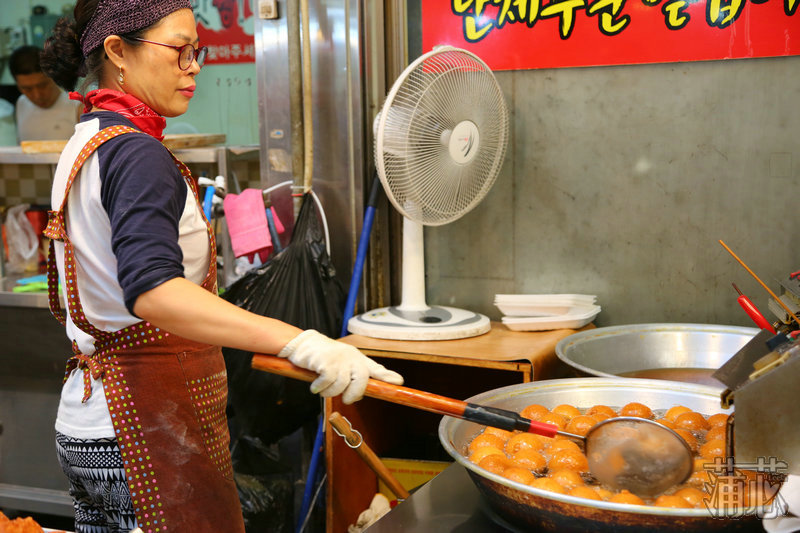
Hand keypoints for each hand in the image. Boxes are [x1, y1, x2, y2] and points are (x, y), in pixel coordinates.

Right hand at [278, 330, 403, 403]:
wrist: (304, 345)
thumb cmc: (325, 357)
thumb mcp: (344, 364)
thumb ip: (356, 377)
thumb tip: (361, 394)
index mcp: (358, 359)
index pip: (376, 368)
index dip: (387, 376)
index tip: (399, 382)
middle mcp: (352, 357)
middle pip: (361, 381)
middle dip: (352, 395)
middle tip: (345, 399)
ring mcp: (339, 358)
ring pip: (341, 385)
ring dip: (329, 392)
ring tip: (322, 388)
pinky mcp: (326, 361)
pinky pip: (327, 382)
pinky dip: (319, 387)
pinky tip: (315, 384)